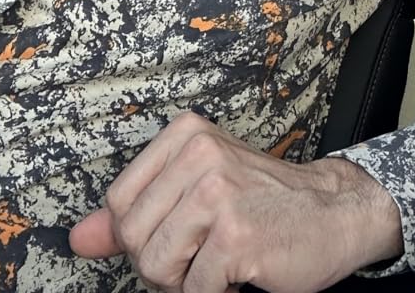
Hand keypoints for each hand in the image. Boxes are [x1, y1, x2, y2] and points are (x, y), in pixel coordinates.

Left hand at [69, 111, 401, 292]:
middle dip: (163, 263)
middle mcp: (200, 156)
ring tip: (218, 263)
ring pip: (156, 266)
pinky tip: (239, 274)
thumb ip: (135, 214)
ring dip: (185, 282)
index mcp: (186, 136)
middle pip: (132, 237)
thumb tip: (79, 239)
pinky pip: (193, 291)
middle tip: (203, 253)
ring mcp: (218, 195)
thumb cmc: (267, 203)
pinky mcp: (236, 237)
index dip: (141, 234)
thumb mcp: (197, 193)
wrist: (336, 212)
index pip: (118, 201)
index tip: (178, 234)